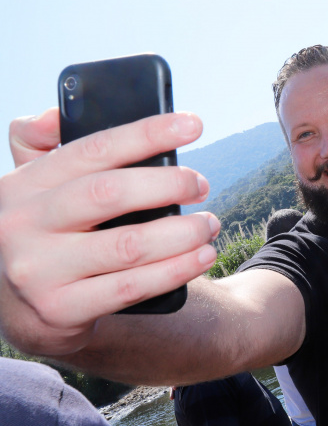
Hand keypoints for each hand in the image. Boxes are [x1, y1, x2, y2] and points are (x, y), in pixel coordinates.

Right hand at [0, 109, 219, 355]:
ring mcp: (38, 270)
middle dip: (168, 184)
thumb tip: (57, 116)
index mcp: (23, 184)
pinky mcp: (60, 310)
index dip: (147, 133)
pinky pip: (132, 288)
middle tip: (202, 184)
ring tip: (210, 225)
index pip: (93, 150)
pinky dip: (176, 270)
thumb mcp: (32, 187)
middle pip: (110, 193)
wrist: (19, 308)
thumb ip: (42, 145)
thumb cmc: (45, 231)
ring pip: (129, 245)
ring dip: (183, 232)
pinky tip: (202, 256)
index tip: (193, 124)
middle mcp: (23, 224)